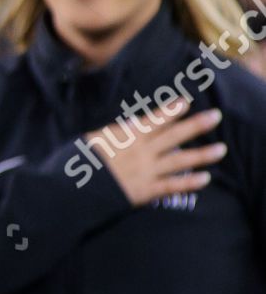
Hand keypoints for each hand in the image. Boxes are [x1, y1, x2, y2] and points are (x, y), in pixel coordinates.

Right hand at [85, 104, 225, 205]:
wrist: (71, 189)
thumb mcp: (91, 141)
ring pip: (180, 161)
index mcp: (126, 137)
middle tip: (216, 116)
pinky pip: (172, 186)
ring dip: (202, 155)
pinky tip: (205, 179)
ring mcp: (145, 171)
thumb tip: (128, 128)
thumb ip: (113, 135)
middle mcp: (141, 152)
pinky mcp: (145, 191)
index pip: (153, 120)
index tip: (185, 102)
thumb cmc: (75, 163)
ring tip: (221, 149)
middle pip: (173, 136)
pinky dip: (189, 183)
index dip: (170, 111)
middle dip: (195, 125)